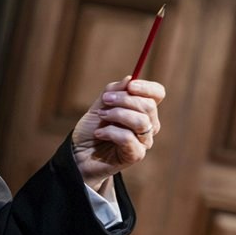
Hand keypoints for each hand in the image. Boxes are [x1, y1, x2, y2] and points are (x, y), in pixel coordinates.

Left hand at [72, 76, 166, 193]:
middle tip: (105, 101)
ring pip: (141, 121)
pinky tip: (99, 134)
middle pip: (149, 106)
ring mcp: (143, 141)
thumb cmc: (91, 130)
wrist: (78, 154)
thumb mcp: (99, 106)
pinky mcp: (135, 155)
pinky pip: (128, 138)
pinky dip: (111, 132)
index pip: (157, 94)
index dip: (147, 88)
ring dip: (117, 114)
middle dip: (124, 100)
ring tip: (101, 116)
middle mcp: (148, 125)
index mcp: (142, 110)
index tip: (130, 85)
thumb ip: (113, 92)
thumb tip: (129, 79)